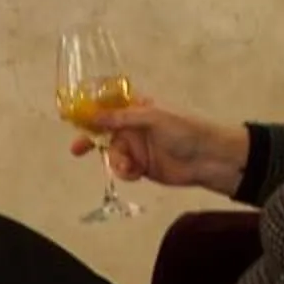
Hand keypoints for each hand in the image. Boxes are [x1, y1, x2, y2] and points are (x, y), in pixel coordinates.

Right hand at [76, 101, 250, 194]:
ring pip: (113, 155)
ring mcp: (138, 149)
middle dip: (90, 141)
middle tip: (76, 150)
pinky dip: (126, 173)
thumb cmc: (185, 130)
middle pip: (104, 134)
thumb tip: (94, 115)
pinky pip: (123, 171)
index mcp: (138, 110)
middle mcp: (134, 128)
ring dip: (116, 162)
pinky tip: (136, 174)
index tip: (75, 120)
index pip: (109, 109)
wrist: (209, 159)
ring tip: (129, 167)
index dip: (91, 114)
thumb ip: (122, 118)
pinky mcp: (142, 168)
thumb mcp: (153, 118)